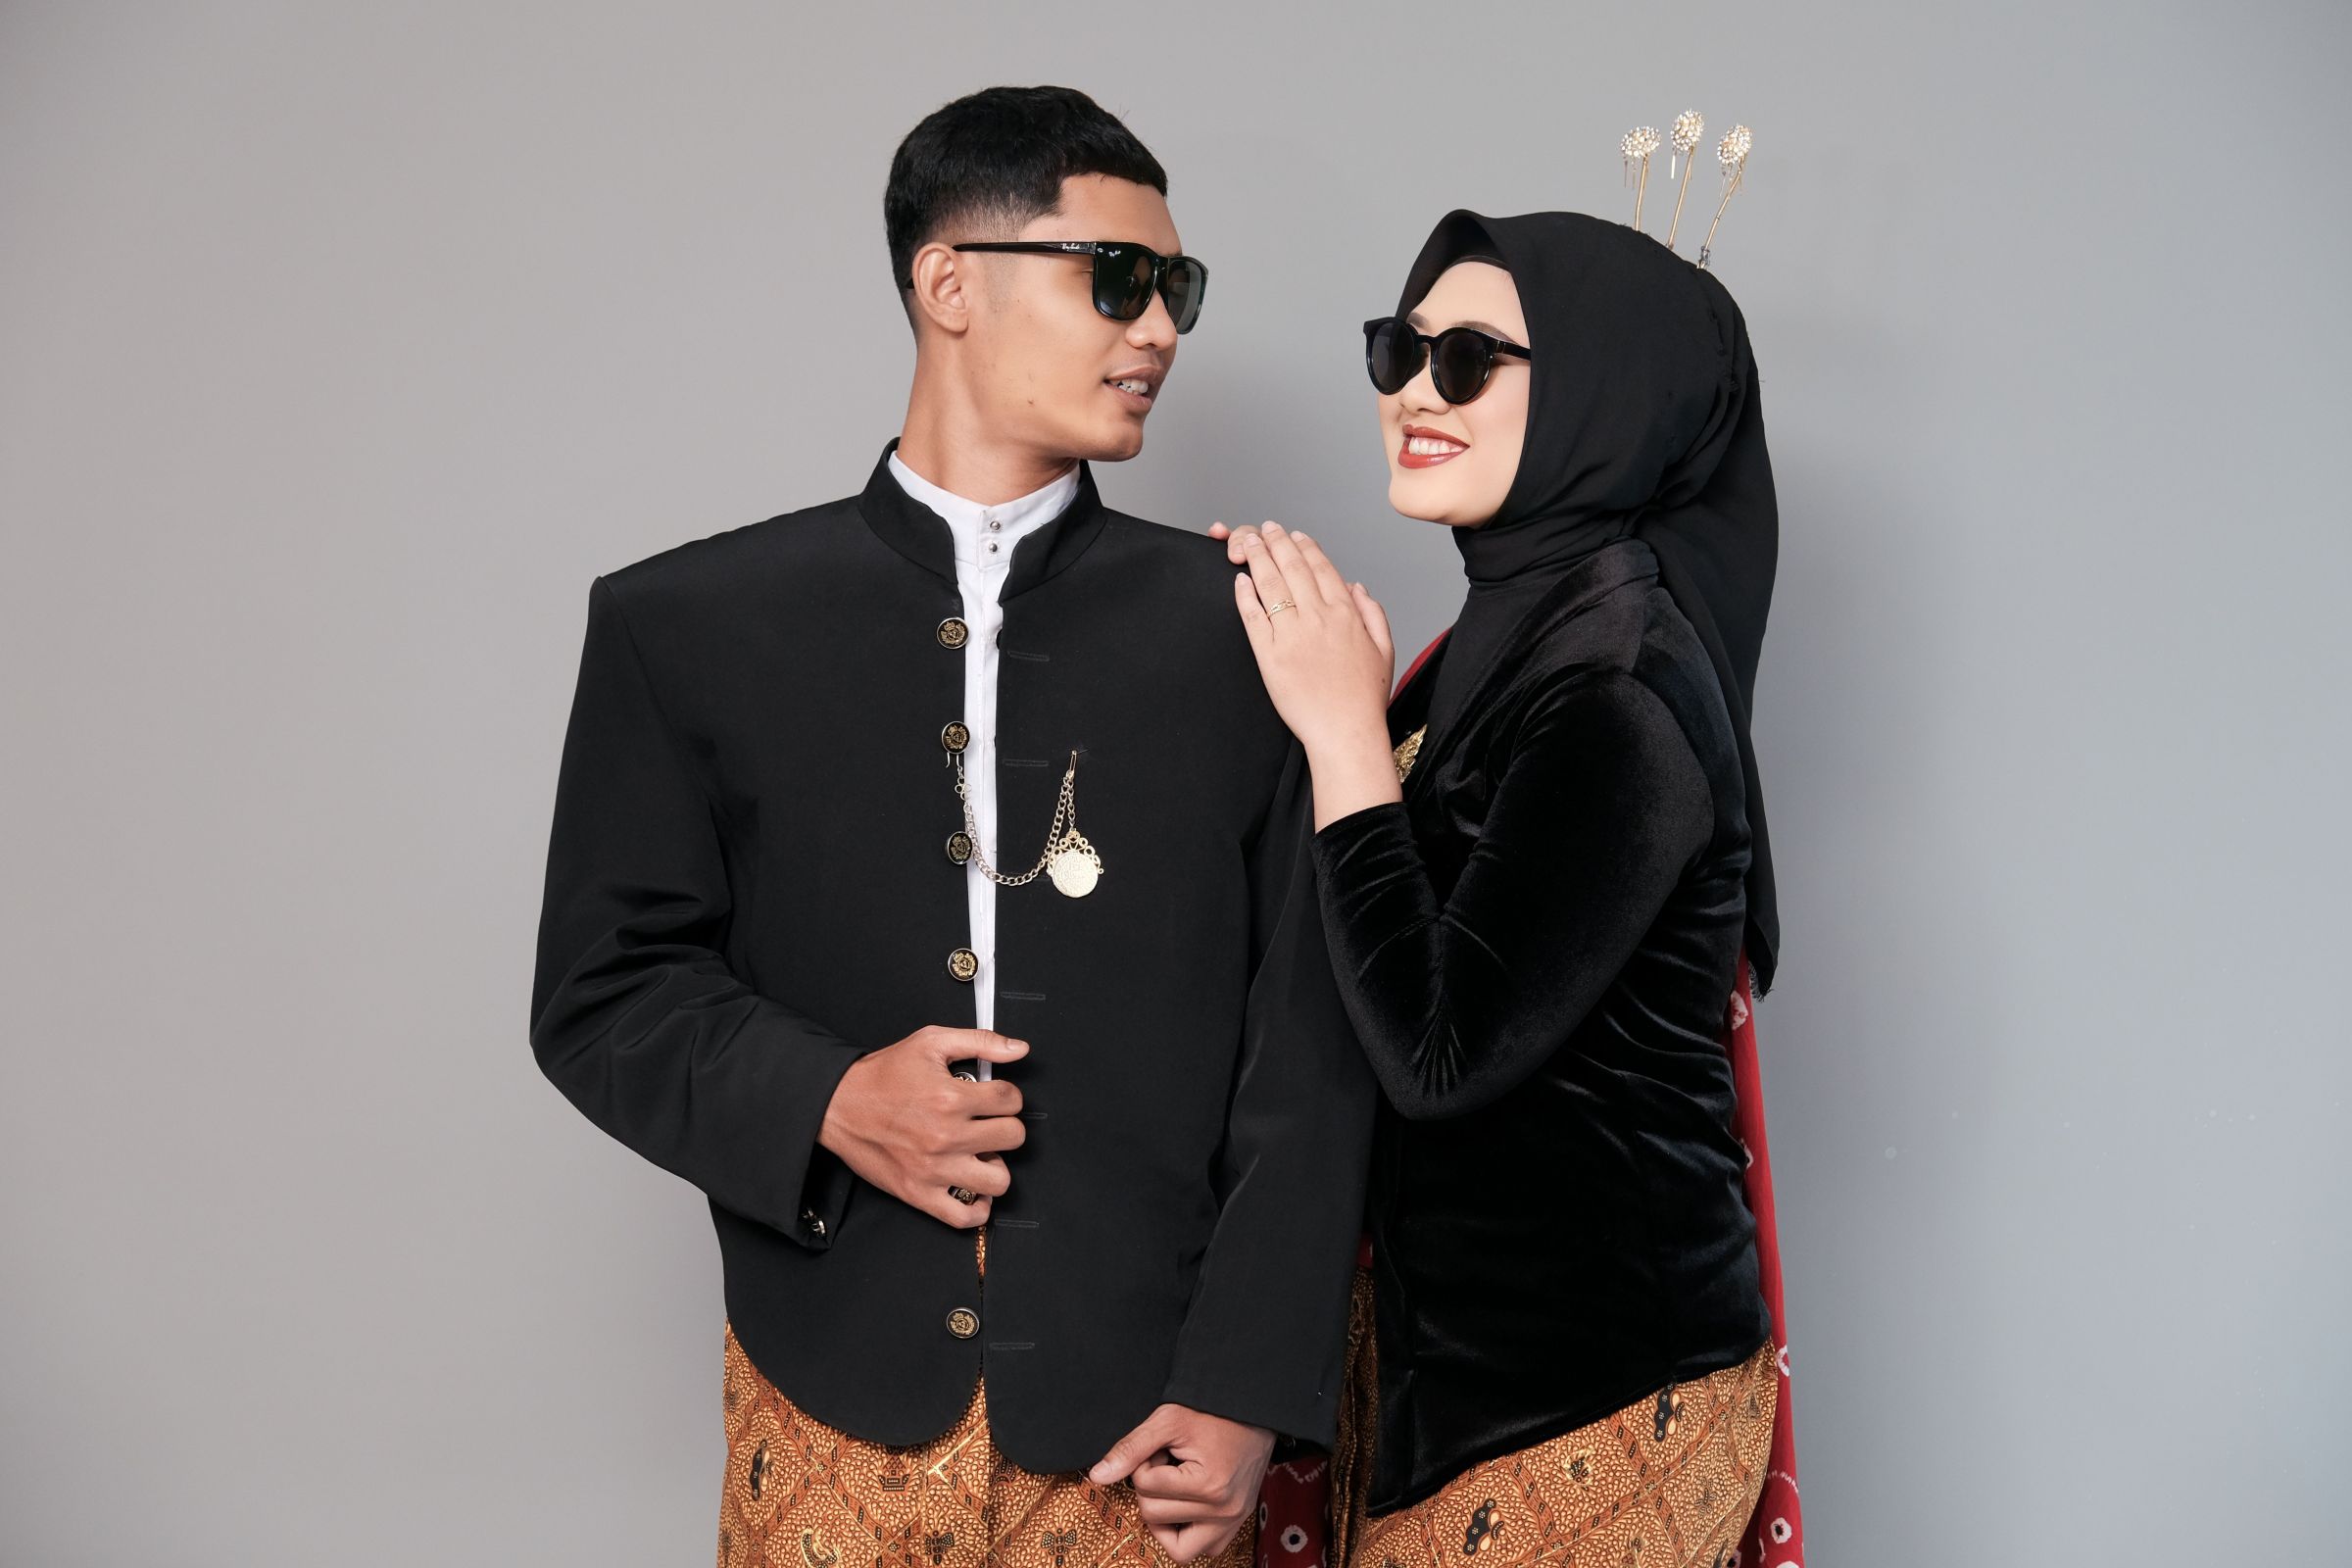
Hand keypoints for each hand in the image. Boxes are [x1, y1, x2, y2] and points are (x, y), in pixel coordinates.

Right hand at [817, 1026, 1028, 1226]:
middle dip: (1005, 1125)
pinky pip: (965, 1217)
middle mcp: (946, 1136)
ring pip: (999, 1180)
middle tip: (987, 1122)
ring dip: (995, 1165)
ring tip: (980, 1153)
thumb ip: (980, 1041)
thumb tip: (1019, 1049)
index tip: (994, 1097)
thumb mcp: (931, 1042)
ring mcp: (934, 1169)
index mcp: (951, 1097)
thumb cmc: (883, 1075)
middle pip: (1013, 1137)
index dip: (1008, 1095)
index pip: (1012, 1100)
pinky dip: (978, 1208)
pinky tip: (973, 1188)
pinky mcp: (919, 1193)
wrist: (839, 1104)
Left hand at [1089, 1402, 1273, 1562]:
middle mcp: (1223, 1510)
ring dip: (1165, 1519)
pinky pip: (1204, 1550)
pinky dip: (1189, 1534)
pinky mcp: (1237, 1523)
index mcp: (1208, 1485)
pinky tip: (1186, 1505)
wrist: (1254, 1409)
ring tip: (1174, 1486)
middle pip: (1155, 1516)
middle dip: (1153, 1487)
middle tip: (1169, 1462)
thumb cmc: (1212, 1411)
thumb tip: (1097, 1476)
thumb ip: (1130, 1448)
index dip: (1145, 1463)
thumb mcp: (1168, 1420)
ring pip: (1178, 1547)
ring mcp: (1232, 1521)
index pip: (1146, 1487)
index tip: (1162, 1447)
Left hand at [1215, 521, 1394, 751]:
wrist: (1346, 732)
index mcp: (1346, 613)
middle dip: (1276, 542)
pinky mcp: (1270, 656)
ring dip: (1257, 558)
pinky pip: (1253, 617)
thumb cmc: (1365, 698)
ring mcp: (1292, 634)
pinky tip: (1238, 580)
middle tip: (1265, 529)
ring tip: (1247, 542)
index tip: (1294, 535)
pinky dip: (1245, 595)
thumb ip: (1372, 613)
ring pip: (1271, 584)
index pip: (1321, 567)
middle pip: (1292, 567)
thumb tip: (1357, 587)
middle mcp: (1318, 617)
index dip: (1305, 546)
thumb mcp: (1384, 649)